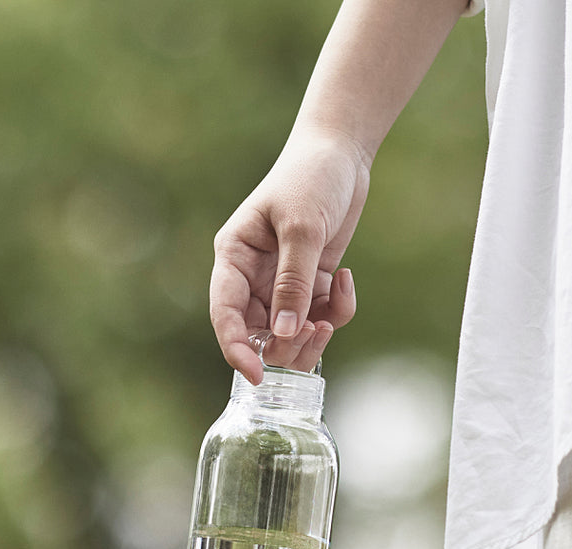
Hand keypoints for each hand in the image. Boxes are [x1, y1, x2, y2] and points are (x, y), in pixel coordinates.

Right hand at [210, 127, 369, 383]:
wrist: (342, 152)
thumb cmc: (311, 177)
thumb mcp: (302, 229)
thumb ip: (293, 283)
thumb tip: (285, 333)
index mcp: (234, 259)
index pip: (225, 316)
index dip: (237, 349)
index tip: (257, 374)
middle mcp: (252, 278)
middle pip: (259, 335)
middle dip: (288, 345)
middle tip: (318, 331)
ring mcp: (281, 284)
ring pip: (290, 335)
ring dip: (313, 336)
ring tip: (331, 316)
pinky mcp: (311, 284)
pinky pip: (319, 317)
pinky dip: (336, 312)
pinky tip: (346, 281)